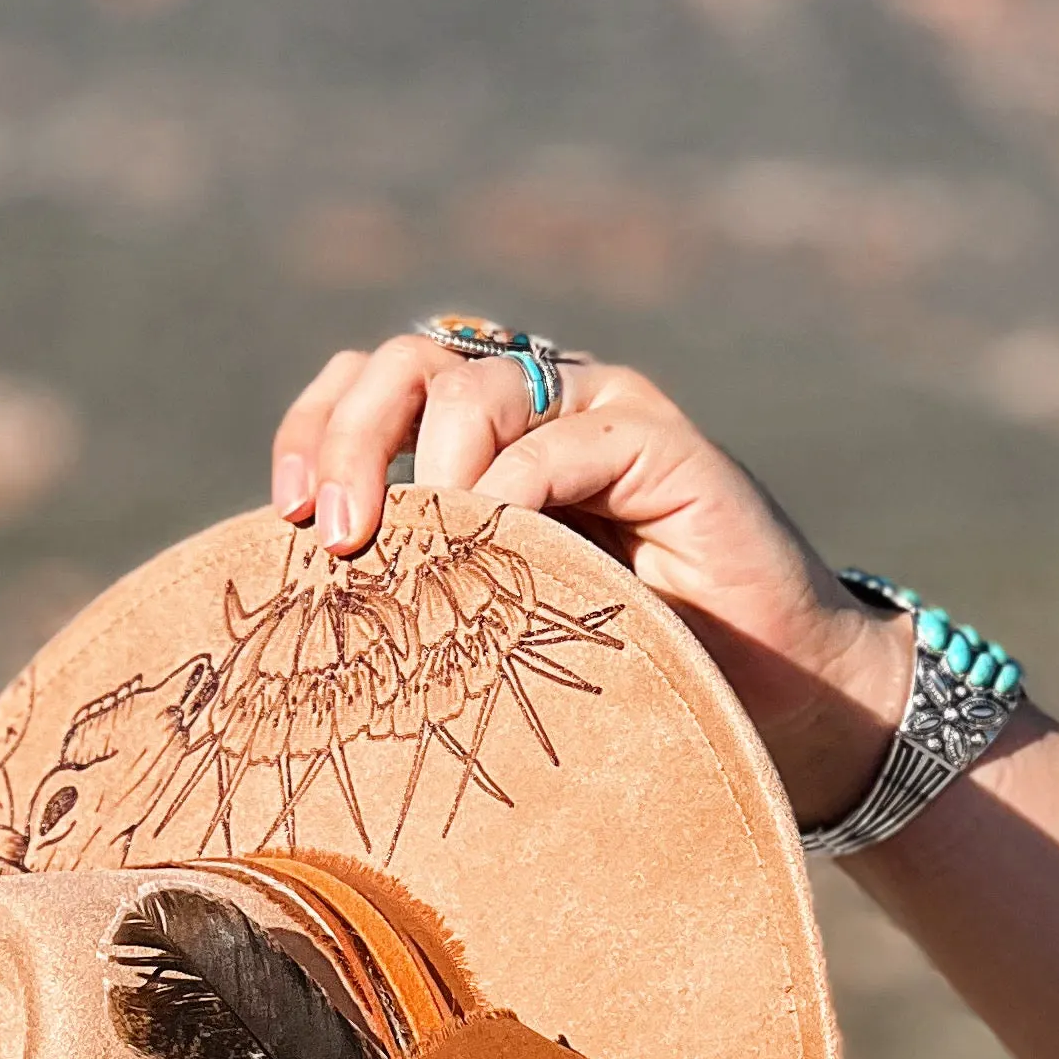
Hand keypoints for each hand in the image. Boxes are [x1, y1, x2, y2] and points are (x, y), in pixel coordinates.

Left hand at [269, 335, 912, 827]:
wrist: (768, 695)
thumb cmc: (626, 664)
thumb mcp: (493, 615)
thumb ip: (426, 573)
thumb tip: (311, 582)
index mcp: (481, 435)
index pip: (373, 385)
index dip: (316, 429)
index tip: (289, 513)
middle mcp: (537, 402)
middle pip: (408, 363)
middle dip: (352, 438)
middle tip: (339, 534)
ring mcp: (602, 411)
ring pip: (476, 386)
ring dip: (432, 473)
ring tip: (431, 557)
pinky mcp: (664, 442)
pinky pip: (569, 435)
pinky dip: (519, 486)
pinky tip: (506, 546)